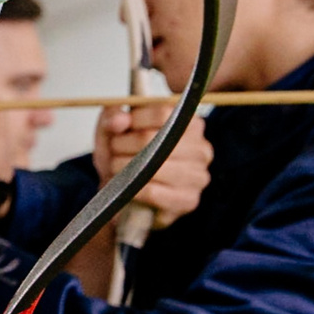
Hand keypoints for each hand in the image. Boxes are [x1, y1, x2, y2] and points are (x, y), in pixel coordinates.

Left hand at [94, 103, 209, 226]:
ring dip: (125, 166)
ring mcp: (198, 176)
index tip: (118, 127)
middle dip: (123, 143)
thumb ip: (114, 116)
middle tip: (111, 150)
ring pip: (153, 165)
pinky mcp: (188, 200)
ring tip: (115, 167)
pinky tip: (126, 186)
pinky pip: (153, 192)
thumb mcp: (115, 128)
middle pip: (154, 138)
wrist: (127, 192)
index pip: (162, 113)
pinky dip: (133, 188)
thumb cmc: (126, 154)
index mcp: (190, 123)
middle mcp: (201, 148)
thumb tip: (119, 120)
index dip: (134, 119)